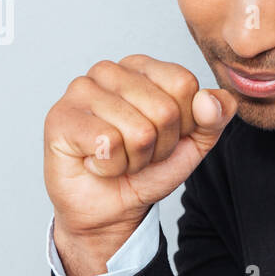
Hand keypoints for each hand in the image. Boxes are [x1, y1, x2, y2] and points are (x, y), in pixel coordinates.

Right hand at [44, 54, 236, 273]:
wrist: (111, 210)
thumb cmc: (146, 170)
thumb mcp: (194, 144)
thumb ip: (214, 118)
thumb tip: (210, 99)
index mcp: (142, 66)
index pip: (184, 84)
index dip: (184, 124)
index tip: (163, 137)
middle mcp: (110, 70)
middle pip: (165, 110)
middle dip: (159, 146)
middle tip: (137, 152)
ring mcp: (80, 89)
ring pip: (139, 130)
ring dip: (135, 159)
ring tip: (118, 157)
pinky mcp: (60, 117)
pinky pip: (109, 144)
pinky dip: (111, 166)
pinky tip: (96, 162)